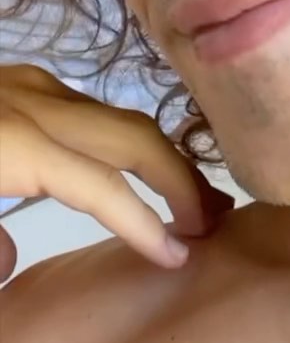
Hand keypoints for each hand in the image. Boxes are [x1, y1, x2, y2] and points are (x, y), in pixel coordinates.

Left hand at [0, 64, 232, 280]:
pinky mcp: (24, 79)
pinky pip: (91, 108)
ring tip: (191, 196)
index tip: (180, 258)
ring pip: (118, 117)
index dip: (146, 225)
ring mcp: (32, 84)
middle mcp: (36, 104)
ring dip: (161, 156)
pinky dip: (124, 140)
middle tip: (216, 219)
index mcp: (14, 143)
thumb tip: (12, 263)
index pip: (101, 186)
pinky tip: (133, 166)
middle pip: (132, 137)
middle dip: (180, 178)